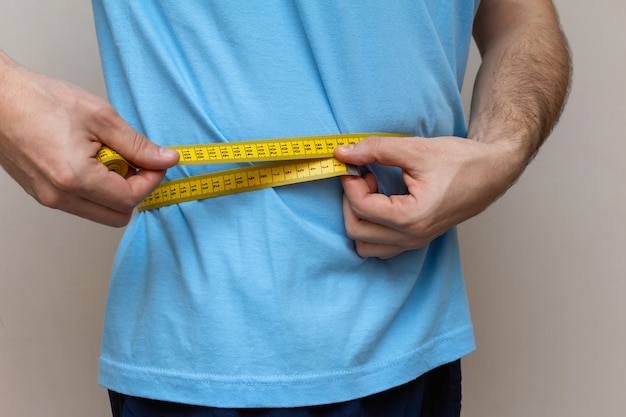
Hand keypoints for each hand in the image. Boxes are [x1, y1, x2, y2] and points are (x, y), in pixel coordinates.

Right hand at [0, 60, 178, 225]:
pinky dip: (96, 188)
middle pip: (118, 216)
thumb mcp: (101, 117)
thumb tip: (166, 159)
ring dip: (115, 190)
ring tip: (108, 156)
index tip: (158, 162)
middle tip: (134, 161)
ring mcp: (48, 198)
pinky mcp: (42, 194)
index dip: (152, 181)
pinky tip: (92, 160)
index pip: (131, 199)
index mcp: (75, 178)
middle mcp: (59, 196)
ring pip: (100, 212)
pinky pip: (81, 203)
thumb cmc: (40, 100)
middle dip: (134, 190)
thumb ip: (138, 144)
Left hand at [334, 135, 523, 258]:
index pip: (361, 206)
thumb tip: (343, 152)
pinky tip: (382, 200)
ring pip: (364, 245)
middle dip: (351, 199)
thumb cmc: (461, 161)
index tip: (353, 161)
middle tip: (363, 174)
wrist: (492, 172)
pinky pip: (380, 245)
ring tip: (374, 190)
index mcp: (412, 217)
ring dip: (359, 217)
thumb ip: (375, 150)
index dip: (350, 181)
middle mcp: (412, 237)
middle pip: (356, 230)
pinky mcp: (416, 240)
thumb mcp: (415, 149)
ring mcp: (414, 242)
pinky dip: (371, 226)